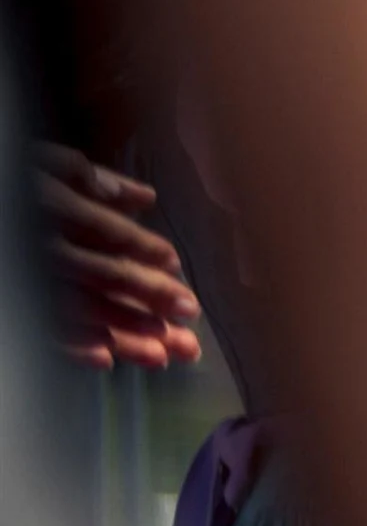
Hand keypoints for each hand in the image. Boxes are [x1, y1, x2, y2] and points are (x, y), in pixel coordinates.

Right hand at [33, 143, 201, 369]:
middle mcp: (45, 248)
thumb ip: (87, 176)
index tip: (175, 265)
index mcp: (55, 209)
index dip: (146, 249)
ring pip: (82, 309)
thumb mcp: (40, 165)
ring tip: (163, 353)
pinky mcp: (13, 306)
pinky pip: (42, 330)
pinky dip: (72, 347)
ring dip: (124, 331)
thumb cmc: (6, 183)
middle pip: (106, 275)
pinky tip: (104, 361)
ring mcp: (28, 281)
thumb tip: (146, 198)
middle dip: (151, 297)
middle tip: (189, 314)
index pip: (111, 233)